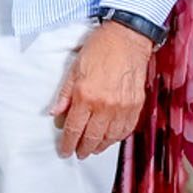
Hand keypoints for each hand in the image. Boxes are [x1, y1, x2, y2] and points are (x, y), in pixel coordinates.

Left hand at [50, 21, 151, 158]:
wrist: (127, 39)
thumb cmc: (99, 49)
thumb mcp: (74, 69)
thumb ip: (65, 95)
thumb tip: (56, 115)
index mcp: (86, 96)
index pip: (74, 129)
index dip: (68, 143)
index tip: (65, 151)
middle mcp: (105, 105)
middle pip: (92, 137)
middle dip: (83, 149)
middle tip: (78, 153)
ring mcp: (123, 107)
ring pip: (111, 137)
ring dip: (100, 146)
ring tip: (93, 149)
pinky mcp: (136, 105)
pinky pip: (126, 129)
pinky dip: (117, 137)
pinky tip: (111, 138)